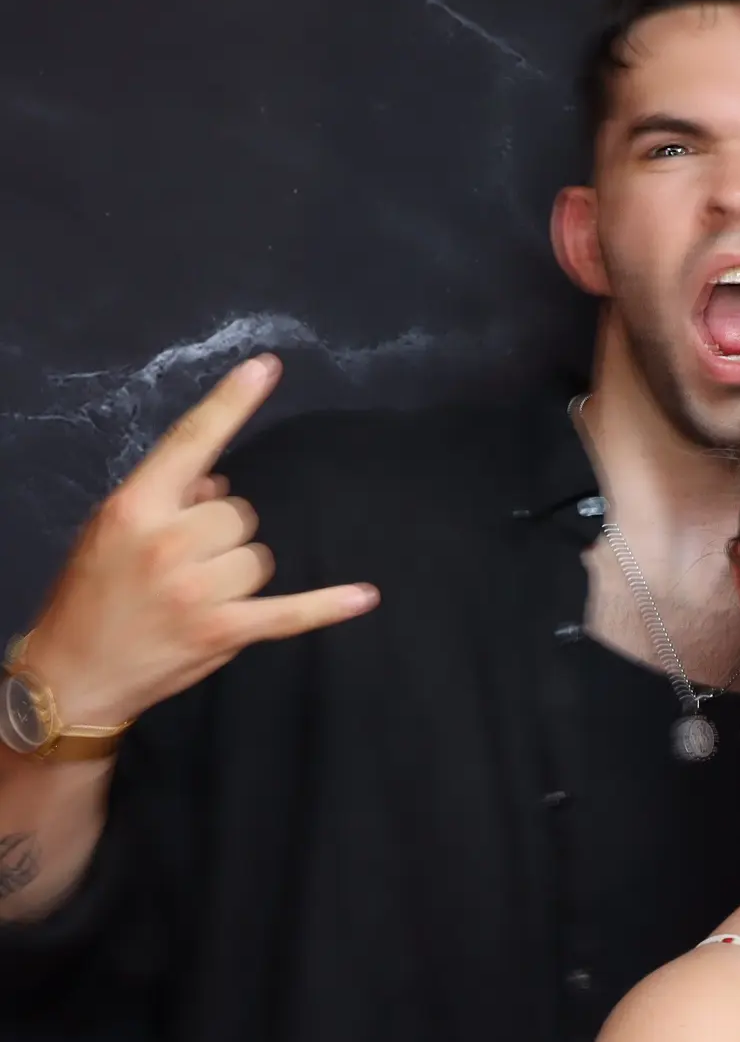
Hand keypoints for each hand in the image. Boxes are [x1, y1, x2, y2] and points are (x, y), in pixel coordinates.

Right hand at [19, 356, 378, 728]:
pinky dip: (327, 605)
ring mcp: (198, 590)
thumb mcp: (111, 530)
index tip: (266, 367)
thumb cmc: (91, 593)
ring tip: (198, 595)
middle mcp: (168, 542)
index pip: (190, 441)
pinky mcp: (224, 631)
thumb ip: (166, 497)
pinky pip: (289, 611)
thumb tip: (220, 482)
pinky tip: (364, 596)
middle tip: (185, 562)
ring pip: (259, 556)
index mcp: (135, 507)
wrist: (74, 675)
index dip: (230, 403)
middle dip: (222, 533)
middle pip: (240, 512)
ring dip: (239, 573)